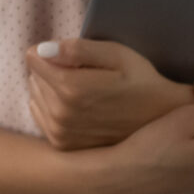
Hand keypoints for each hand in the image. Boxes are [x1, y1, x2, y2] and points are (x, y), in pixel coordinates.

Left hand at [23, 39, 189, 149]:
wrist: (160, 121)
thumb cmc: (140, 81)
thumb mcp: (117, 55)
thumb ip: (78, 49)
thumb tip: (42, 50)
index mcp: (72, 89)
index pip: (34, 57)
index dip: (52, 51)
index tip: (73, 56)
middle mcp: (61, 114)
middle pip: (33, 76)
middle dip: (52, 69)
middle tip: (85, 74)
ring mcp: (60, 133)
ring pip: (35, 94)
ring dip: (51, 88)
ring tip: (84, 91)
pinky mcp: (61, 144)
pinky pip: (40, 114)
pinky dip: (52, 106)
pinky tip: (77, 106)